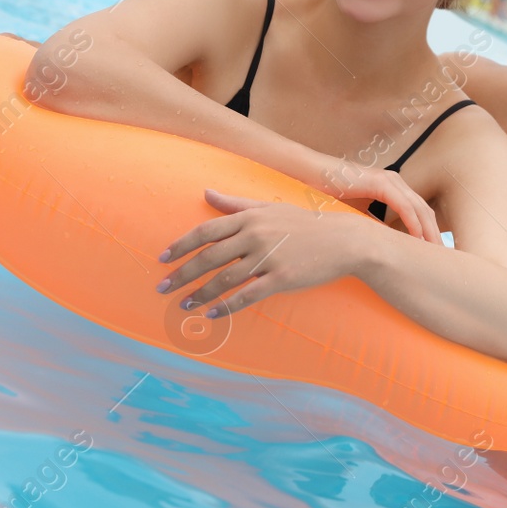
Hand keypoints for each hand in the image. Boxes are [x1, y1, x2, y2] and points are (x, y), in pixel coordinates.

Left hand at [157, 190, 376, 318]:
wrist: (344, 241)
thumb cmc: (305, 224)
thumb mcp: (269, 207)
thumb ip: (235, 203)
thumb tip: (206, 192)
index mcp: (250, 218)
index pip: (206, 231)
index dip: (181, 245)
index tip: (162, 258)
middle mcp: (255, 236)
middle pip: (209, 257)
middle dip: (182, 273)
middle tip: (162, 287)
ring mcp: (268, 258)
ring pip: (224, 278)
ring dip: (200, 293)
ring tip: (183, 304)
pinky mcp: (281, 279)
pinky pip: (247, 295)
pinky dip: (226, 306)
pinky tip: (211, 315)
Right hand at [306, 154, 440, 243]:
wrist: (310, 176)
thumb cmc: (330, 195)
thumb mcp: (358, 214)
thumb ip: (373, 226)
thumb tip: (383, 248)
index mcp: (393, 189)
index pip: (420, 213)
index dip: (430, 233)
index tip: (436, 254)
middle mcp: (396, 183)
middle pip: (426, 212)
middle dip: (436, 235)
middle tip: (444, 258)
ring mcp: (389, 180)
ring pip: (420, 209)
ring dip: (430, 231)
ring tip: (436, 253)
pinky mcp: (380, 183)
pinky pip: (404, 205)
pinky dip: (413, 223)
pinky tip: (418, 239)